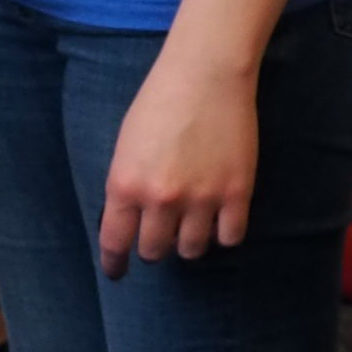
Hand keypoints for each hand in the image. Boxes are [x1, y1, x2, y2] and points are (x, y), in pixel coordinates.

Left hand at [97, 46, 255, 276]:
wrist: (204, 77)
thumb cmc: (157, 105)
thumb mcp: (125, 147)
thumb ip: (127, 186)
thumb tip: (131, 220)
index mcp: (124, 184)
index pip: (116, 242)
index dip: (115, 263)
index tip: (117, 274)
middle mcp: (160, 199)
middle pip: (155, 250)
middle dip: (154, 247)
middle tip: (159, 237)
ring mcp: (201, 199)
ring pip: (192, 249)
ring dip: (188, 243)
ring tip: (190, 226)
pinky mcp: (237, 194)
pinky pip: (230, 238)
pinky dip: (223, 234)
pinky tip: (219, 222)